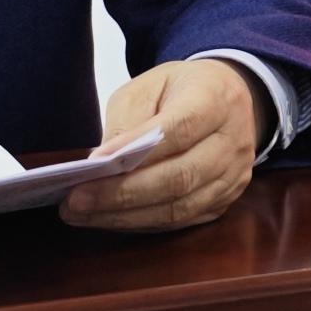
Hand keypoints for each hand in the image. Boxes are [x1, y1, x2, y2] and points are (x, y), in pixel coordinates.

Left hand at [61, 57, 264, 235]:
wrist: (226, 97)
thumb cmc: (179, 90)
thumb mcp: (147, 87)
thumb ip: (127, 123)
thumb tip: (102, 165)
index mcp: (217, 99)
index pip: (179, 130)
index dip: (135, 151)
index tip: (92, 165)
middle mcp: (233, 141)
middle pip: (179, 177)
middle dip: (123, 194)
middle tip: (75, 201)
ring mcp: (234, 175)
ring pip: (180, 207)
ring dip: (126, 216)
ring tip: (83, 214)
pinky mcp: (226, 200)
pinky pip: (182, 220)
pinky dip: (142, 223)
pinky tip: (110, 219)